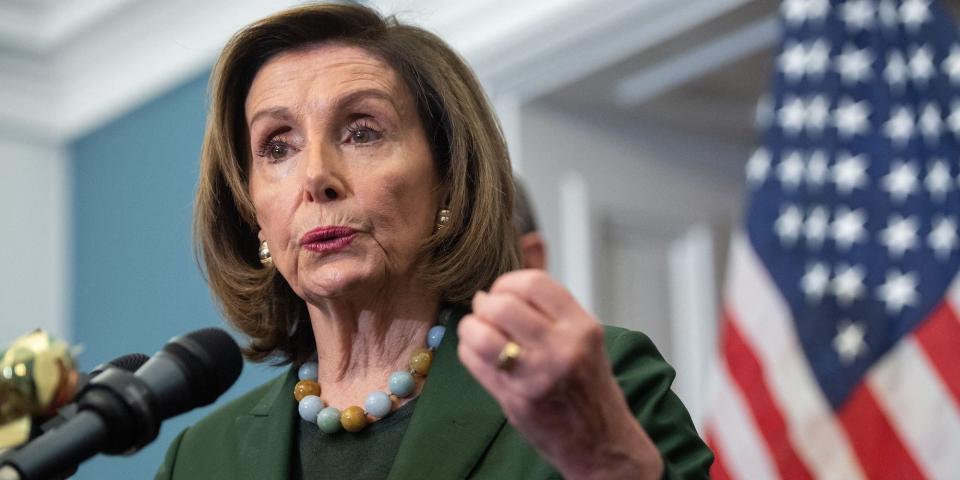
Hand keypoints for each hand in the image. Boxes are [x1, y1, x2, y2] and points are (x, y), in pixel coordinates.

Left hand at [457, 269, 663, 478]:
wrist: (602, 443)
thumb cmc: (589, 385)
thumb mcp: (581, 333)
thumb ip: (550, 293)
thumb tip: (531, 239)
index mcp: (581, 327)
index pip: (533, 283)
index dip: (507, 282)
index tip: (504, 291)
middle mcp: (562, 348)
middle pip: (502, 304)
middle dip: (487, 304)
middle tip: (488, 311)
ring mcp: (537, 375)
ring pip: (482, 332)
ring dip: (472, 327)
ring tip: (479, 331)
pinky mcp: (516, 399)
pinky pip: (474, 361)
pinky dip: (469, 351)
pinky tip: (480, 354)